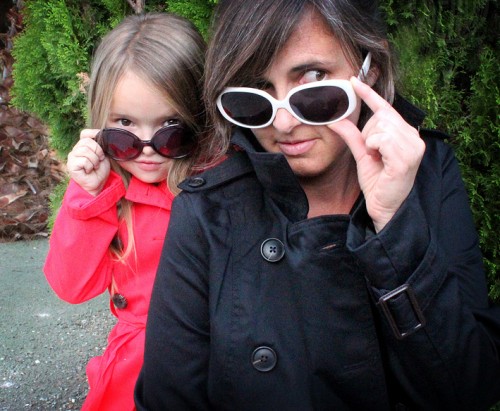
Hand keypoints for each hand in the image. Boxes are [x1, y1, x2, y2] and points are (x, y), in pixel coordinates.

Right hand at [67, 129, 110, 195]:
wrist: (98, 183)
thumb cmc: (100, 170)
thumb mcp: (103, 154)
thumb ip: (101, 145)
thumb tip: (103, 135)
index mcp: (84, 145)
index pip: (85, 133)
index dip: (94, 135)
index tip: (103, 143)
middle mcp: (76, 149)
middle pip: (87, 141)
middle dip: (98, 151)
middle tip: (100, 160)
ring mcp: (72, 157)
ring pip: (85, 150)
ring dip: (95, 160)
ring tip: (94, 166)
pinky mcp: (71, 165)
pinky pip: (83, 160)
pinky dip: (90, 166)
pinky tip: (88, 171)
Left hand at [332, 77, 424, 231]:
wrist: (384, 205)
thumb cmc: (377, 181)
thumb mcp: (362, 154)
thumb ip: (352, 135)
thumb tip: (335, 119)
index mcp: (403, 133)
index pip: (385, 107)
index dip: (368, 94)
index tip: (353, 80)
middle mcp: (412, 136)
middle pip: (380, 117)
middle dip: (368, 134)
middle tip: (373, 154)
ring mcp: (413, 145)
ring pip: (380, 127)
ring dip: (371, 143)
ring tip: (379, 159)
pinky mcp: (408, 157)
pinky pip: (382, 139)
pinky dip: (375, 148)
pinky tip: (381, 160)